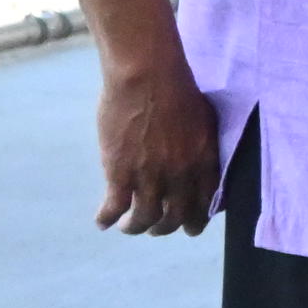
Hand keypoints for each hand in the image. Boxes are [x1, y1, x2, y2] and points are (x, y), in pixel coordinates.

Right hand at [94, 54, 220, 235]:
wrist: (148, 78)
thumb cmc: (179, 91)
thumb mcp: (206, 123)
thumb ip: (204, 147)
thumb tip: (203, 160)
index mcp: (204, 164)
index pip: (205, 205)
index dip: (197, 220)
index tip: (190, 225)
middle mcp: (180, 177)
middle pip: (175, 218)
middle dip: (166, 228)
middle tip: (157, 229)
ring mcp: (149, 178)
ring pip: (144, 219)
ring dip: (135, 227)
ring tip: (128, 227)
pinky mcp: (120, 173)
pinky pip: (114, 208)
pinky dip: (106, 218)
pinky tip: (102, 221)